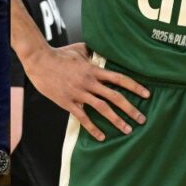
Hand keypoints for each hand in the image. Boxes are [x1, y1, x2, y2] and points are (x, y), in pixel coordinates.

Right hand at [21, 43, 148, 140]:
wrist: (39, 61)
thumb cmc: (59, 54)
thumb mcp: (79, 49)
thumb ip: (93, 52)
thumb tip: (101, 51)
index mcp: (94, 70)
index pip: (119, 79)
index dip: (135, 87)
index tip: (146, 94)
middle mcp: (89, 82)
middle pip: (115, 97)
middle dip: (131, 109)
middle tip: (142, 119)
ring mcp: (79, 93)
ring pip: (102, 109)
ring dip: (117, 120)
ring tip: (128, 129)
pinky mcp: (68, 102)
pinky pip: (83, 118)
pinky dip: (93, 128)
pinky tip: (102, 137)